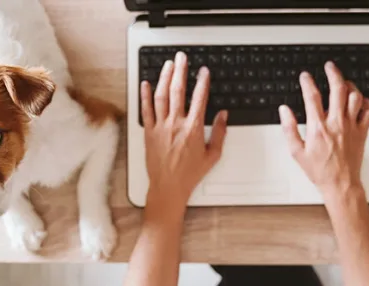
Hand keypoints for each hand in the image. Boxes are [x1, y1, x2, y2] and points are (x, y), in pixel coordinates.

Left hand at [141, 52, 227, 208]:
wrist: (168, 187)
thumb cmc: (190, 174)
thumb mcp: (212, 155)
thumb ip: (219, 133)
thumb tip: (223, 115)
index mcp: (193, 129)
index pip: (199, 99)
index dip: (202, 82)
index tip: (204, 71)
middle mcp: (176, 124)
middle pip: (178, 91)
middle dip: (181, 72)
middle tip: (182, 58)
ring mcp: (161, 127)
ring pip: (161, 96)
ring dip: (165, 78)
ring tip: (168, 65)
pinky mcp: (149, 132)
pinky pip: (146, 110)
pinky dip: (145, 95)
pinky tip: (145, 84)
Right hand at [278, 62, 368, 194]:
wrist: (340, 184)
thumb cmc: (320, 171)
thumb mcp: (296, 152)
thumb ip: (289, 128)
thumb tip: (284, 111)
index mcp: (318, 128)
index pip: (312, 97)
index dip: (308, 82)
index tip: (305, 76)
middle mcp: (336, 124)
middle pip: (338, 89)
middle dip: (333, 73)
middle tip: (329, 67)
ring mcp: (351, 127)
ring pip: (355, 97)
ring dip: (349, 85)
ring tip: (344, 82)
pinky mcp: (362, 132)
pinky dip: (366, 102)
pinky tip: (360, 100)